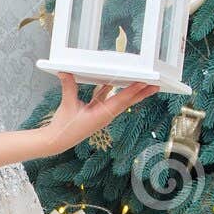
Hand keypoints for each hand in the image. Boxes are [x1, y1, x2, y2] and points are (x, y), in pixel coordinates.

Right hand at [38, 73, 159, 155]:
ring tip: (143, 84)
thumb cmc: (64, 128)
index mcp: (102, 115)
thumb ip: (68, 87)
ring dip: (131, 92)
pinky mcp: (95, 112)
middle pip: (126, 102)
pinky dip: (112, 90)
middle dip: (141, 94)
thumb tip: (65, 72)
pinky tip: (117, 82)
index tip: (145, 82)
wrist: (58, 141)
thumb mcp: (67, 106)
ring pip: (119, 100)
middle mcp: (105, 115)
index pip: (121, 100)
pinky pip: (107, 99)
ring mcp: (101, 114)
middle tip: (155, 85)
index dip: (133, 91)